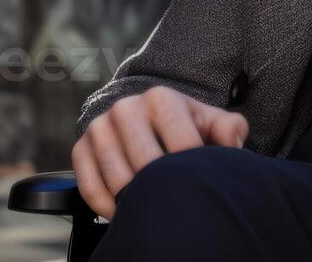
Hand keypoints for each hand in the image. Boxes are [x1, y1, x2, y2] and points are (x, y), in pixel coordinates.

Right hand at [72, 85, 249, 219]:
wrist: (146, 119)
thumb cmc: (185, 126)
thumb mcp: (211, 122)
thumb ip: (229, 129)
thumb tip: (231, 144)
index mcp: (161, 99)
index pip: (181, 146)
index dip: (193, 172)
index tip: (199, 185)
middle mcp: (126, 108)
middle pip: (147, 165)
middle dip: (164, 188)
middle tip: (175, 202)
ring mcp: (99, 128)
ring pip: (118, 179)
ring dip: (135, 200)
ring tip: (153, 208)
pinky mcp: (80, 147)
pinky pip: (90, 187)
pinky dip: (107, 206)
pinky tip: (124, 212)